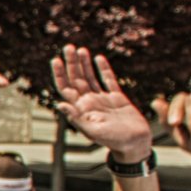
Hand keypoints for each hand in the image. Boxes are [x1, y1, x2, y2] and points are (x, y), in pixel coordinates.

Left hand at [49, 46, 152, 161]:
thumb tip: (60, 104)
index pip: (66, 88)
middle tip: (68, 47)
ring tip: (80, 49)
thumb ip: (76, 118)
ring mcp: (102, 99)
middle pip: (76, 79)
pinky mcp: (117, 98)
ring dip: (84, 64)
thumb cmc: (114, 140)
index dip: (60, 74)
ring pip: (90, 77)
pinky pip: (108, 80)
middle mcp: (89, 102)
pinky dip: (104, 69)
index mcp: (81, 109)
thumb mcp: (92, 131)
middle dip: (71, 63)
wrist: (135, 143)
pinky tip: (99, 58)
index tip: (55, 59)